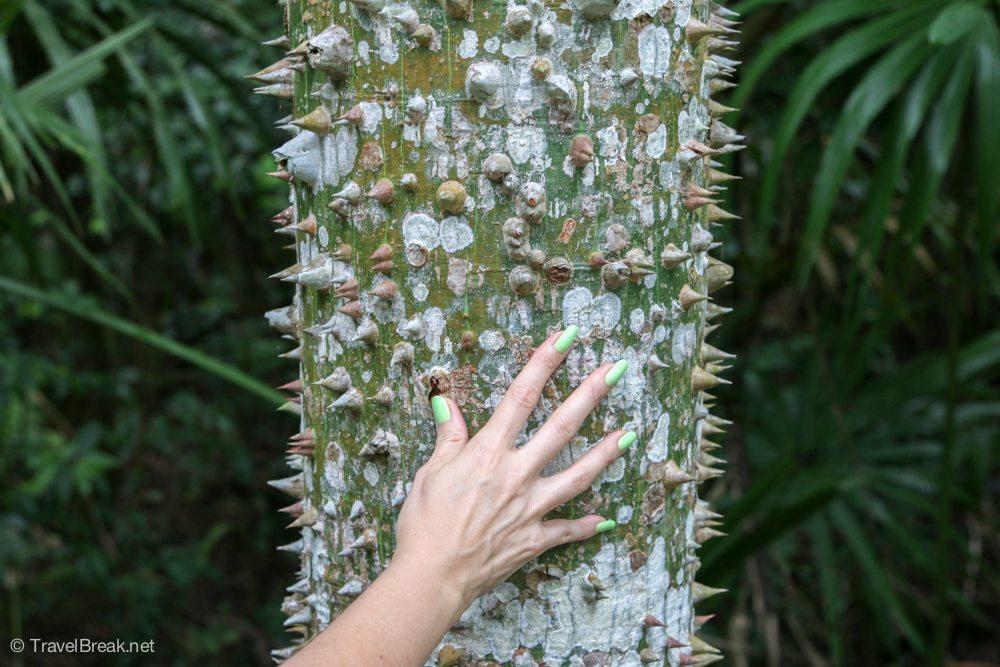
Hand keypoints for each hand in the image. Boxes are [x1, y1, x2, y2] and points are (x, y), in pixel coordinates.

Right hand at [392, 326, 632, 613]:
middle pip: (562, 427)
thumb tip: (446, 402)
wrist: (431, 577)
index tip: (566, 337)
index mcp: (488, 452)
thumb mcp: (430, 472)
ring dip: (607, 453)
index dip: (545, 362)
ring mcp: (531, 507)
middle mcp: (517, 474)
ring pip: (578, 475)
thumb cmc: (424, 524)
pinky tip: (606, 520)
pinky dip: (587, 526)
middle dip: (591, 394)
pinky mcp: (534, 539)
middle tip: (617, 370)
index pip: (521, 396)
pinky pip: (567, 530)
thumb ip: (448, 437)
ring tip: (632, 434)